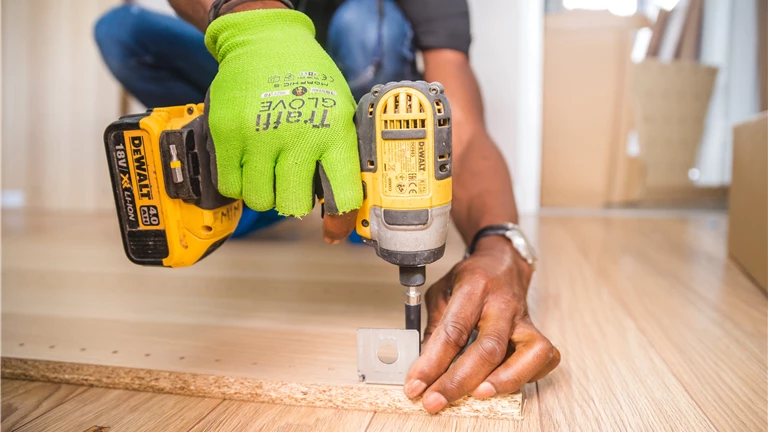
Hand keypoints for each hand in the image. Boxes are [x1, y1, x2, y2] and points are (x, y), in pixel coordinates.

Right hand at [204, 9, 361, 240]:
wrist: (265, 41)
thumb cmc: (308, 80)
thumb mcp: (340, 111)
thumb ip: (342, 155)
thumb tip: (344, 207)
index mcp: (334, 132)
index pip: (343, 194)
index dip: (340, 219)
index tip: (334, 228)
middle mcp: (298, 136)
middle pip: (293, 206)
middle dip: (294, 202)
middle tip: (292, 185)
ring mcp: (259, 136)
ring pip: (260, 200)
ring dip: (265, 193)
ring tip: (269, 170)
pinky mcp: (227, 134)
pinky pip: (230, 186)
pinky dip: (239, 183)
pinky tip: (249, 164)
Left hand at [403, 236, 560, 412]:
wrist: (502, 262)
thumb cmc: (471, 278)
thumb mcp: (442, 293)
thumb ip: (434, 328)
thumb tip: (424, 368)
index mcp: (474, 287)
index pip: (453, 331)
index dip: (432, 363)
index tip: (415, 385)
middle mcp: (503, 303)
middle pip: (488, 348)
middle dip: (459, 381)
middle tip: (436, 400)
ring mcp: (524, 318)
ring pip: (528, 354)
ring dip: (503, 381)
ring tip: (477, 395)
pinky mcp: (537, 330)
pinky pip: (543, 358)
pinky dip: (527, 375)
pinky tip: (504, 381)